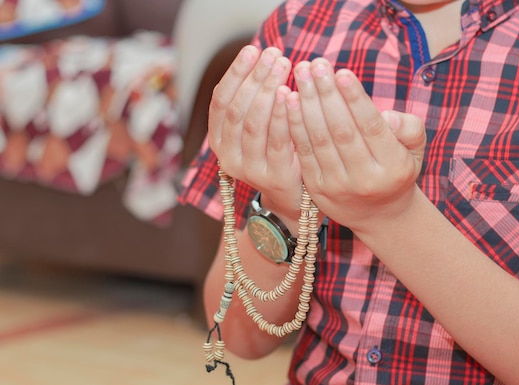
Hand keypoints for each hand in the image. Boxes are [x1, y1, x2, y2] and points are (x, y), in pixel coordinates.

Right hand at [208, 45, 302, 217]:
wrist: (294, 196)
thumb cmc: (279, 151)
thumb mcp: (260, 128)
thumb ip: (255, 101)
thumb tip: (263, 56)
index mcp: (220, 140)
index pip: (220, 101)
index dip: (235, 73)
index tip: (252, 49)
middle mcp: (228, 156)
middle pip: (237, 109)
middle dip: (255, 78)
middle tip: (274, 54)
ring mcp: (249, 169)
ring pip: (253, 124)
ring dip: (267, 91)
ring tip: (283, 67)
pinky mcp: (273, 177)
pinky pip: (276, 141)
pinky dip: (282, 115)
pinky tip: (291, 94)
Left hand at [285, 58, 426, 231]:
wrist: (380, 215)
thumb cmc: (397, 169)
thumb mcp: (415, 150)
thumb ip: (410, 129)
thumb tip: (388, 116)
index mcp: (393, 166)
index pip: (372, 127)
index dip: (355, 99)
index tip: (342, 72)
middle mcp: (365, 179)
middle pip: (342, 131)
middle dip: (326, 95)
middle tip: (315, 64)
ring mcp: (338, 186)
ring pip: (320, 140)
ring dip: (306, 104)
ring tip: (300, 75)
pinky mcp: (317, 189)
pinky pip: (303, 152)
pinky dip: (294, 125)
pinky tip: (288, 100)